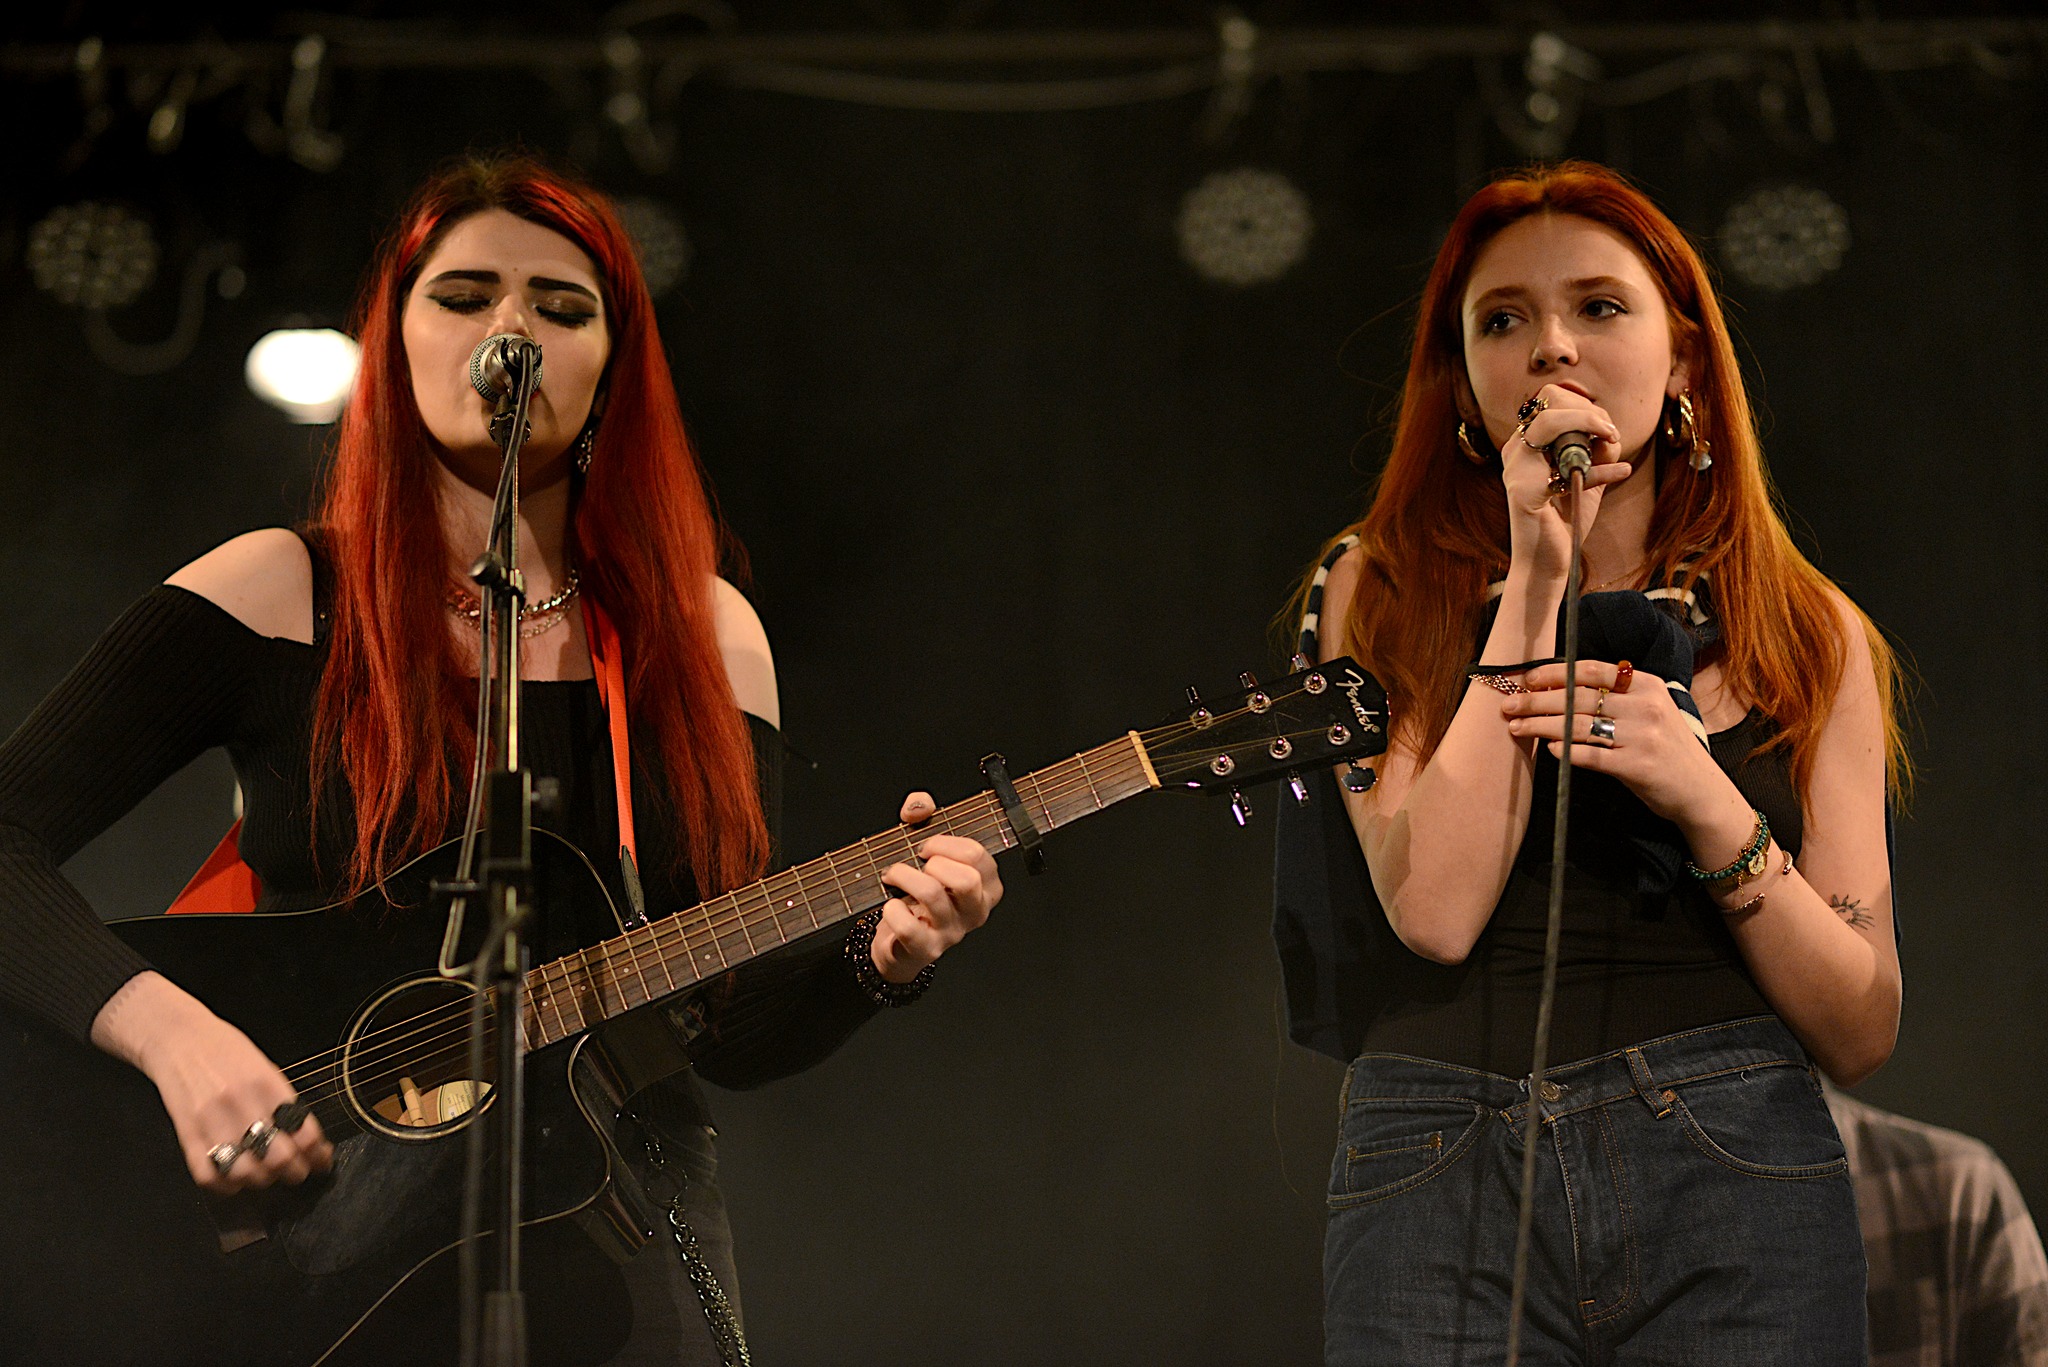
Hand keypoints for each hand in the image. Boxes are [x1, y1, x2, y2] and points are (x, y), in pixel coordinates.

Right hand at [91, 971, 332, 1193]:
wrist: (178, 1038)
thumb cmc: (226, 1050)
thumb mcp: (266, 1067)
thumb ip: (283, 1101)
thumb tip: (307, 1137)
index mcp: (268, 1085)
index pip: (305, 1131)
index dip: (318, 1154)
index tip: (322, 1161)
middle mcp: (242, 1104)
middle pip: (279, 1157)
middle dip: (295, 1172)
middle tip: (298, 1172)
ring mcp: (212, 1121)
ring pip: (245, 1173)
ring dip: (262, 1181)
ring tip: (268, 1176)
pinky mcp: (187, 1134)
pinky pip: (208, 1175)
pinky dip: (225, 1186)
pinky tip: (234, 1179)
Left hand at [869, 792, 1002, 983]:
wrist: (901, 943)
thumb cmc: (918, 894)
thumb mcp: (925, 851)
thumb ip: (923, 815)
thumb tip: (919, 806)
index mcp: (985, 886)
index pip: (978, 857)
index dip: (946, 843)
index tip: (927, 846)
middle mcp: (976, 911)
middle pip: (966, 879)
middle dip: (934, 862)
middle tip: (917, 862)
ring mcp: (953, 933)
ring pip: (933, 894)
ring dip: (904, 876)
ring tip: (893, 876)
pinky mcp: (927, 950)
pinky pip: (908, 927)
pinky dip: (892, 910)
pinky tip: (890, 906)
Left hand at [1499, 660, 1729, 824]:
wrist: (1700, 789)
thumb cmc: (1666, 748)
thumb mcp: (1651, 710)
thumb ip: (1617, 696)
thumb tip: (1561, 687)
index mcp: (1647, 685)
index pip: (1592, 670)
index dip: (1555, 673)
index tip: (1528, 678)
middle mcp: (1645, 707)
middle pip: (1578, 698)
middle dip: (1537, 700)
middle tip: (1509, 705)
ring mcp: (1640, 737)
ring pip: (1578, 726)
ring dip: (1541, 726)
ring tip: (1517, 728)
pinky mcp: (1635, 767)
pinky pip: (1590, 756)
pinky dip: (1566, 752)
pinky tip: (1550, 750)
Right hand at [1500, 384, 1632, 583]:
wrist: (1548, 562)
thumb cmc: (1564, 519)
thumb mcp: (1588, 476)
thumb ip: (1598, 452)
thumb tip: (1611, 433)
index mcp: (1526, 443)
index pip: (1551, 398)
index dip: (1584, 406)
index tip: (1607, 429)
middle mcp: (1515, 450)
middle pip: (1549, 399)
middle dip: (1589, 412)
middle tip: (1610, 435)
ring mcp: (1515, 468)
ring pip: (1550, 420)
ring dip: (1590, 426)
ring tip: (1612, 445)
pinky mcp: (1523, 490)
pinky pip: (1569, 465)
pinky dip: (1602, 469)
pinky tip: (1622, 473)